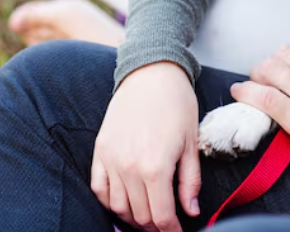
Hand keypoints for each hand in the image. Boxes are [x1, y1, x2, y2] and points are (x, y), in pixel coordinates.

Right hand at [91, 62, 200, 231]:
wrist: (151, 73)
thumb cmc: (176, 103)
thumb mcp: (191, 143)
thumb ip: (190, 181)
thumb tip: (191, 211)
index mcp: (156, 167)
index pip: (162, 216)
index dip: (172, 230)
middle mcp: (129, 167)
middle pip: (140, 216)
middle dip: (155, 226)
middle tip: (166, 223)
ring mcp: (111, 159)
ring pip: (118, 207)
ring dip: (133, 218)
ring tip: (148, 216)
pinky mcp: (100, 150)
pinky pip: (99, 189)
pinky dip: (110, 202)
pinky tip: (125, 202)